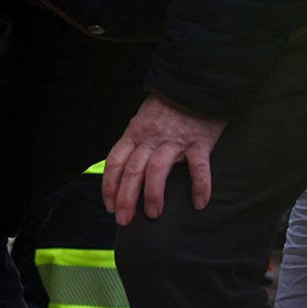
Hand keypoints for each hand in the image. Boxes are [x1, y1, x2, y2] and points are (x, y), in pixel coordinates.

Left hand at [102, 94, 227, 224]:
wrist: (195, 87)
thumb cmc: (167, 108)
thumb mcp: (142, 122)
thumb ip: (135, 143)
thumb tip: (126, 172)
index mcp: (134, 134)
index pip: (115, 162)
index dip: (109, 185)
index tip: (108, 206)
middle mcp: (150, 138)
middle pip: (132, 170)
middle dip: (126, 198)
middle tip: (124, 220)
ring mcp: (175, 140)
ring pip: (157, 170)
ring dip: (153, 194)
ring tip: (153, 215)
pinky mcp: (199, 142)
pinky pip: (199, 167)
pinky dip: (200, 186)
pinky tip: (199, 203)